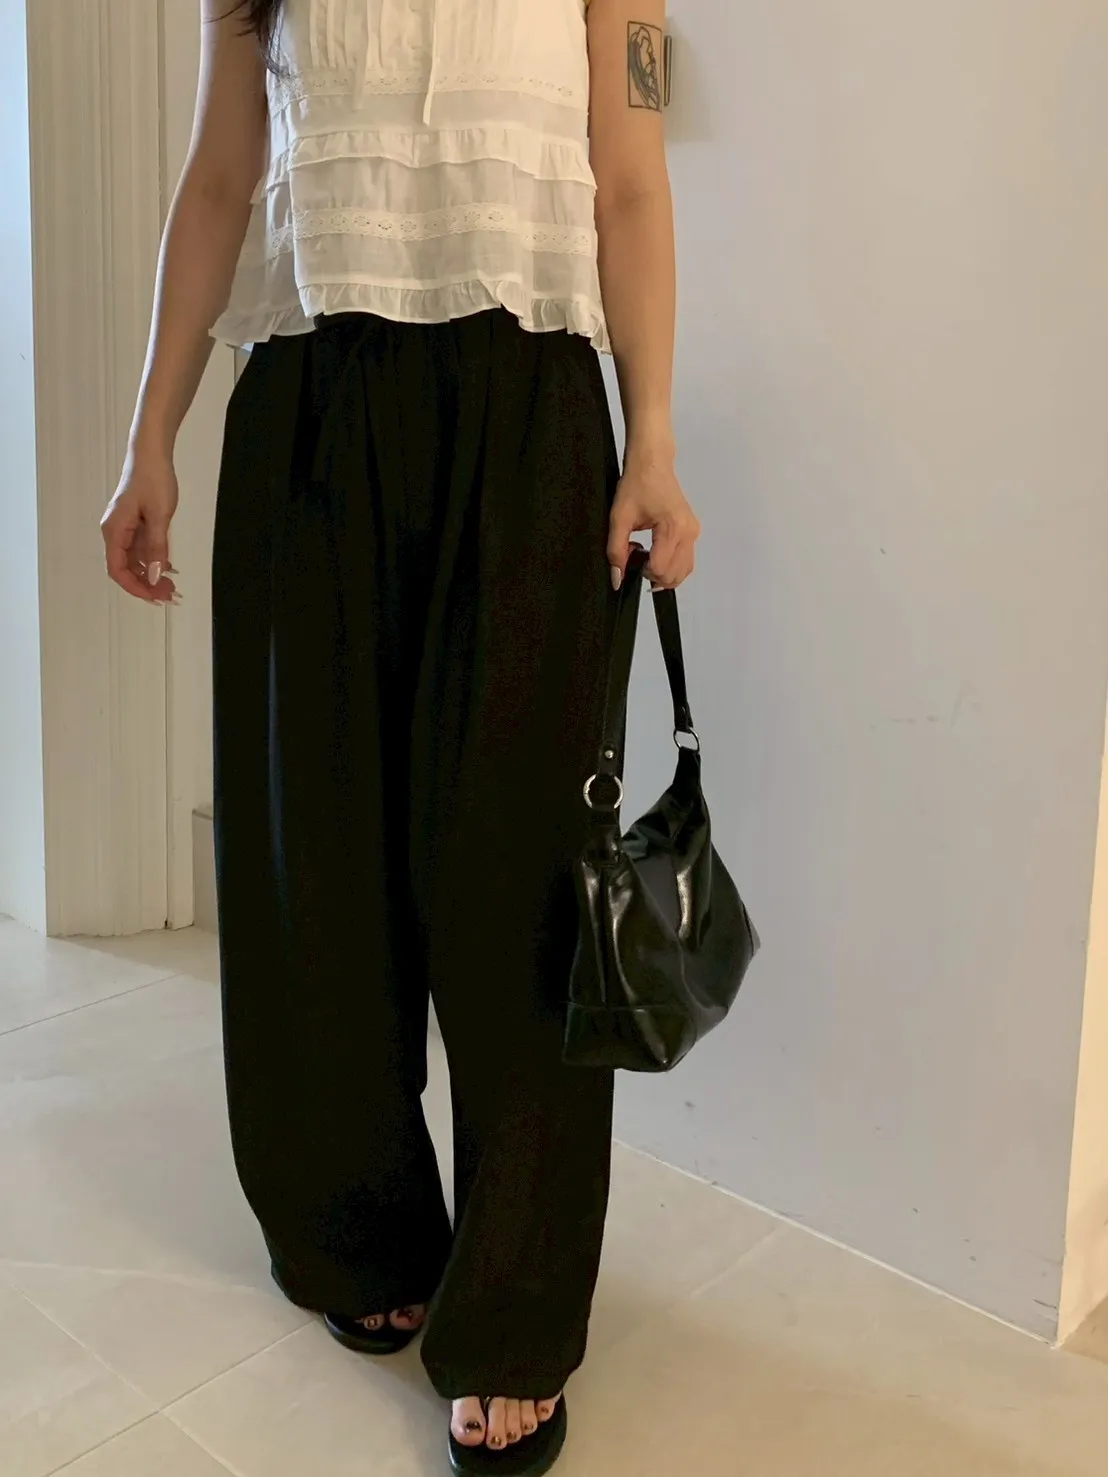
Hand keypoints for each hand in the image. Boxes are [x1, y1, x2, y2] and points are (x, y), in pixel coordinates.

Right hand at [101, 450, 179, 603]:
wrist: (152, 454)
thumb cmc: (153, 479)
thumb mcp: (160, 516)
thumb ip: (156, 548)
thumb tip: (153, 575)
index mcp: (114, 530)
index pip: (117, 569)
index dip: (135, 587)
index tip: (154, 597)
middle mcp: (115, 532)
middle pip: (126, 568)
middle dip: (146, 584)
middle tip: (169, 594)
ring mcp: (125, 528)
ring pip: (134, 561)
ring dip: (151, 574)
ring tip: (171, 585)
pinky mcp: (135, 524)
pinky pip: (141, 549)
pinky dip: (153, 560)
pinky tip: (168, 568)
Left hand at [607, 449, 700, 590]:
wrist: (653, 463)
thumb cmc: (637, 484)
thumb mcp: (619, 519)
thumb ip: (616, 551)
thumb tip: (617, 579)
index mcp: (673, 528)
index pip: (660, 569)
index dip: (641, 571)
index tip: (630, 556)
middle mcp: (688, 533)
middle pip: (673, 575)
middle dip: (652, 574)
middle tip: (636, 556)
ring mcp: (694, 533)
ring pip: (683, 572)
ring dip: (662, 572)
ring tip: (645, 555)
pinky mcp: (693, 532)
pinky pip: (686, 561)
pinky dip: (671, 565)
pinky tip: (655, 552)